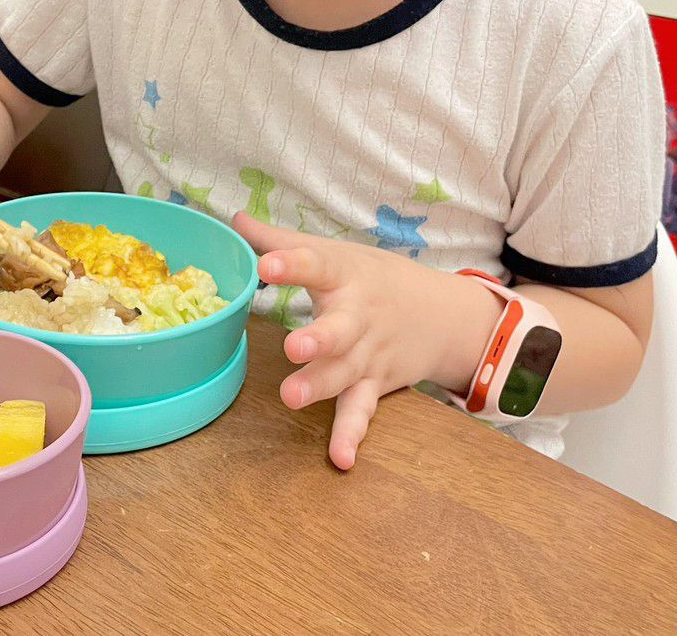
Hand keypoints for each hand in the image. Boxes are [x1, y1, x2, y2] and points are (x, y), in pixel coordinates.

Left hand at [233, 213, 501, 470]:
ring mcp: (367, 353)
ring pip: (344, 372)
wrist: (443, 315)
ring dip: (321, 386)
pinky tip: (341, 458)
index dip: (291, 264)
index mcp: (343, 275)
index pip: (316, 265)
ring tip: (292, 399)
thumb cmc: (373, 278)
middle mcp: (358, 315)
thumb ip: (281, 240)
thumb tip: (233, 218)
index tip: (265, 265)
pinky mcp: (375, 384)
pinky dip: (353, 434)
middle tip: (294, 346)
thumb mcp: (334, 252)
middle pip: (339, 328)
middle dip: (319, 338)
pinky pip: (361, 410)